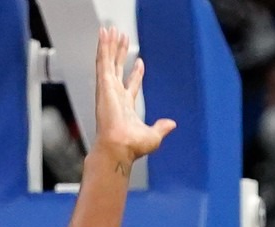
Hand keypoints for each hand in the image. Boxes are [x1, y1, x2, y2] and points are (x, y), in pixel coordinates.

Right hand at [93, 27, 174, 165]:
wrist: (119, 147)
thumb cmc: (131, 147)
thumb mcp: (154, 136)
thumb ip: (161, 127)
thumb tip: (171, 124)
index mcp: (126, 107)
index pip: (131, 85)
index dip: (136, 73)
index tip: (140, 62)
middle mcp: (115, 96)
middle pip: (118, 68)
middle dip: (120, 53)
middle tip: (122, 39)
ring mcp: (108, 88)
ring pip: (109, 60)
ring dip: (110, 45)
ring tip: (111, 30)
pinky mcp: (103, 83)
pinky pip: (103, 60)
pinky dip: (104, 46)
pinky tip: (104, 35)